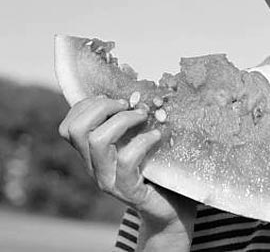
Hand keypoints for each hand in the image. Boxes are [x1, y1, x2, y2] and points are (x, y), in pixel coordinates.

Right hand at [58, 95, 195, 247]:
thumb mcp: (138, 141)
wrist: (171, 208)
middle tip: (129, 105)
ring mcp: (108, 180)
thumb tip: (140, 91)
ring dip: (123, 120)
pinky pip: (125, 160)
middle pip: (77, 129)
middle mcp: (94, 166)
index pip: (69, 126)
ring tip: (144, 117)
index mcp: (92, 153)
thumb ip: (132, 122)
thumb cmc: (158, 168)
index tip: (116, 99)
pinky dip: (142, 141)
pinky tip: (157, 136)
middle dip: (102, 107)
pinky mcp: (127, 190)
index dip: (87, 105)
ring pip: (97, 141)